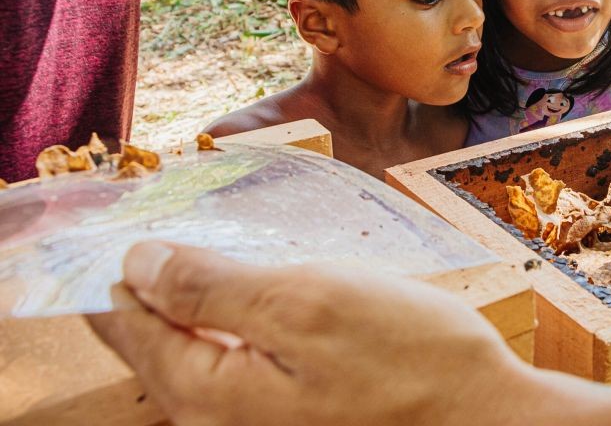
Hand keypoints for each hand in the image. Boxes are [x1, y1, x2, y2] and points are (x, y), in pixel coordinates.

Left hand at [87, 242, 540, 425]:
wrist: (484, 419)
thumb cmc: (409, 358)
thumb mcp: (306, 302)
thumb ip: (212, 286)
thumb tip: (137, 262)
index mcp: (208, 392)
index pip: (126, 322)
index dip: (117, 266)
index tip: (109, 221)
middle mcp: (217, 423)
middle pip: (152, 344)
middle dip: (146, 284)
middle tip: (144, 229)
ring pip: (192, 355)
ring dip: (186, 304)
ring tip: (187, 254)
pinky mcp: (288, 420)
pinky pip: (231, 367)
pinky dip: (226, 325)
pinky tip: (247, 298)